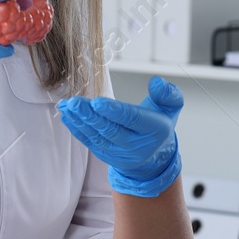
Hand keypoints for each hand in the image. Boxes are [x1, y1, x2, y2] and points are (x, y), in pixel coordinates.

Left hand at [56, 75, 183, 196]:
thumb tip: (156, 82)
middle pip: (111, 130)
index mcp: (155, 130)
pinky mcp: (107, 156)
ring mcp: (120, 154)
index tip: (97, 101)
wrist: (153, 155)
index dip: (114, 111)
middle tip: (75, 102)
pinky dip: (77, 130)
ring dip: (80, 121)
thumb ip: (168, 93)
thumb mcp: (171, 106)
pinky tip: (68, 116)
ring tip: (68, 106)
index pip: (132, 120)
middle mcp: (137, 146)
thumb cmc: (159, 123)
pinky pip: (90, 142)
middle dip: (91, 116)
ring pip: (98, 137)